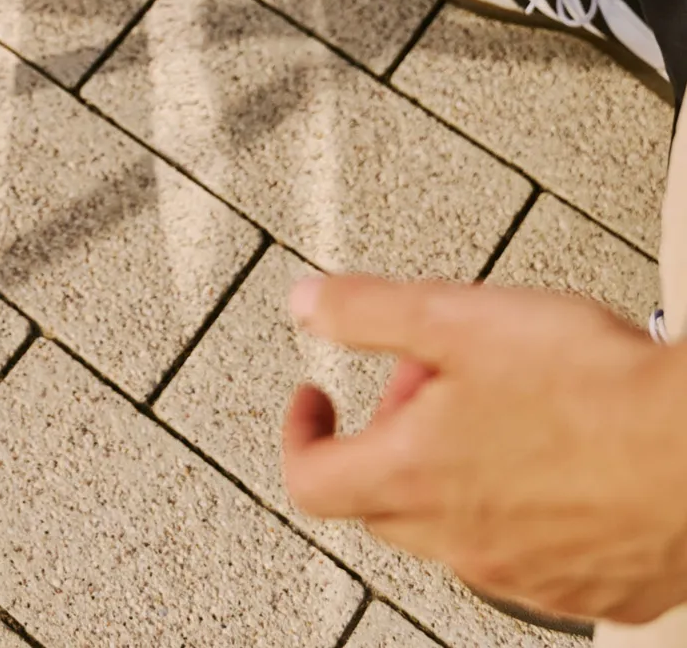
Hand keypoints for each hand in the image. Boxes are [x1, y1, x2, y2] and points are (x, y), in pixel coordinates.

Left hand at [282, 271, 686, 627]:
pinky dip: (521, 508)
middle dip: (391, 438)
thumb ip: (368, 310)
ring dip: (457, 472)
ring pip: (457, 530)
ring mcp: (525, 577)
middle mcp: (462, 543)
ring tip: (506, 406)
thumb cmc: (594, 389)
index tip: (315, 402)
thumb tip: (308, 304)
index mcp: (417, 477)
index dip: (300, 435)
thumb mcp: (458, 316)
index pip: (312, 481)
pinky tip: (560, 456)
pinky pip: (527, 555)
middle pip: (384, 504)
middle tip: (433, 384)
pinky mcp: (585, 590)